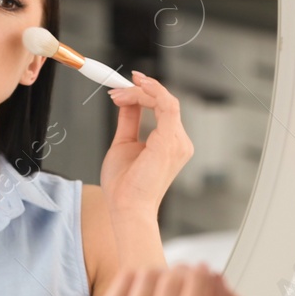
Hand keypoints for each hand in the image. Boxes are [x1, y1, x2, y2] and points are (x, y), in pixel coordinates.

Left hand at [93, 265, 246, 295]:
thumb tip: (214, 276)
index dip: (199, 280)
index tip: (204, 268)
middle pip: (168, 288)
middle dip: (183, 271)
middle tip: (188, 274)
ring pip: (146, 279)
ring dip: (163, 272)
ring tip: (169, 286)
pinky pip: (125, 279)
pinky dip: (140, 275)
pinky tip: (149, 290)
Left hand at [101, 72, 193, 217]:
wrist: (126, 208)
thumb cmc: (125, 187)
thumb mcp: (124, 144)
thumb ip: (129, 122)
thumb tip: (127, 102)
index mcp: (170, 144)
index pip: (162, 109)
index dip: (143, 94)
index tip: (121, 90)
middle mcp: (179, 142)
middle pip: (164, 102)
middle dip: (138, 90)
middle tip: (115, 89)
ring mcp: (178, 142)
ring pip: (165, 100)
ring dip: (140, 91)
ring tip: (118, 93)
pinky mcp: (170, 142)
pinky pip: (166, 105)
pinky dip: (151, 92)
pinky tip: (135, 87)